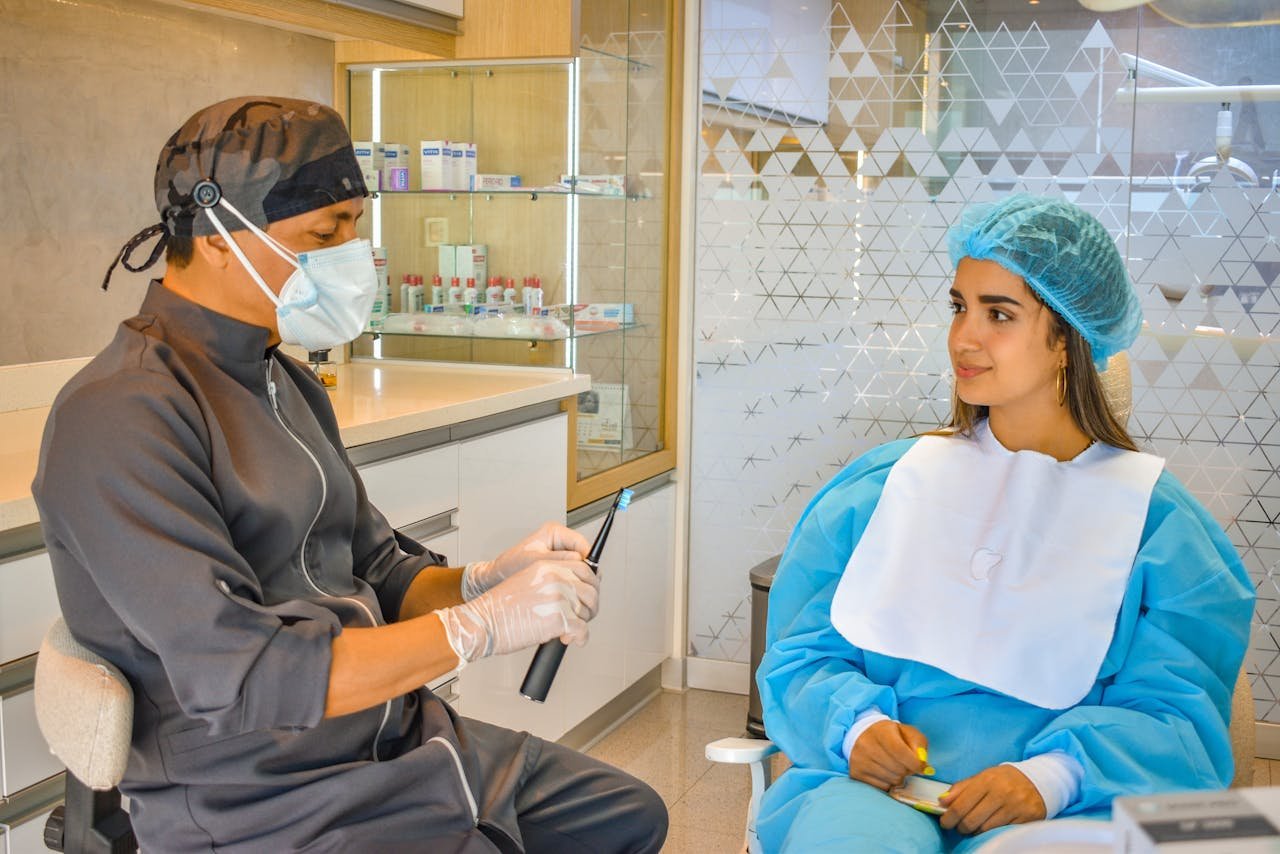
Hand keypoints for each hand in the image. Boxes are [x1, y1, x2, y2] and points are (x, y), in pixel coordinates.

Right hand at [437, 559, 599, 662]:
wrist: (483, 622)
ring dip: (584, 622)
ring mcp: (559, 597)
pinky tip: (570, 639)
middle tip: (583, 616)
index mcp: (548, 565)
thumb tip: (574, 590)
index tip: (589, 594)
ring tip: (571, 629)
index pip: (584, 568)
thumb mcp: (527, 579)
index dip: (591, 583)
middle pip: (591, 589)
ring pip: (588, 610)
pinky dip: (580, 638)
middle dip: (590, 606)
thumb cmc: (500, 607)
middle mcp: (556, 578)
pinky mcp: (559, 618)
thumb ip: (551, 579)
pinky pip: (582, 629)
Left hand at [461, 522, 590, 599]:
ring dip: (577, 584)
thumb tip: (582, 561)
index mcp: (554, 533)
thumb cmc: (508, 569)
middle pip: (584, 560)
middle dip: (583, 576)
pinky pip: (571, 578)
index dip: (588, 564)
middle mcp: (558, 542)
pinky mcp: (556, 568)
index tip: (588, 579)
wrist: (495, 580)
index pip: (582, 545)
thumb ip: (560, 560)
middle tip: (580, 591)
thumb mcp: (536, 562)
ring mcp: (558, 556)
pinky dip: (570, 588)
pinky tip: (564, 596)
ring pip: (579, 571)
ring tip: (571, 595)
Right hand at [849, 721, 929, 790]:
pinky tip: (886, 772)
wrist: (861, 735)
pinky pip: (882, 787)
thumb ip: (919, 744)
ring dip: (899, 777)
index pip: (901, 752)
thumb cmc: (889, 734)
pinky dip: (889, 783)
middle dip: (907, 770)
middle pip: (898, 769)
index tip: (920, 767)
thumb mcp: (906, 732)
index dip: (914, 763)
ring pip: (892, 780)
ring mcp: (860, 760)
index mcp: (881, 731)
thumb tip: (923, 765)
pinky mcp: (856, 773)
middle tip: (906, 765)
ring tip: (895, 767)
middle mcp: (867, 745)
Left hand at [937, 765, 1045, 834]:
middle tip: (959, 826)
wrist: (1039, 780)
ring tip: (974, 827)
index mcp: (987, 780)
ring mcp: (1015, 807)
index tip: (945, 822)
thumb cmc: (1005, 779)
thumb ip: (961, 788)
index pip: (961, 805)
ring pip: (985, 830)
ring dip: (975, 832)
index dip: (949, 818)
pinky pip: (1001, 833)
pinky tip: (989, 828)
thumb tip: (942, 802)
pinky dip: (991, 834)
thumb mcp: (983, 776)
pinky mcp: (1026, 819)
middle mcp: (1001, 793)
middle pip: (971, 821)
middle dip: (961, 827)